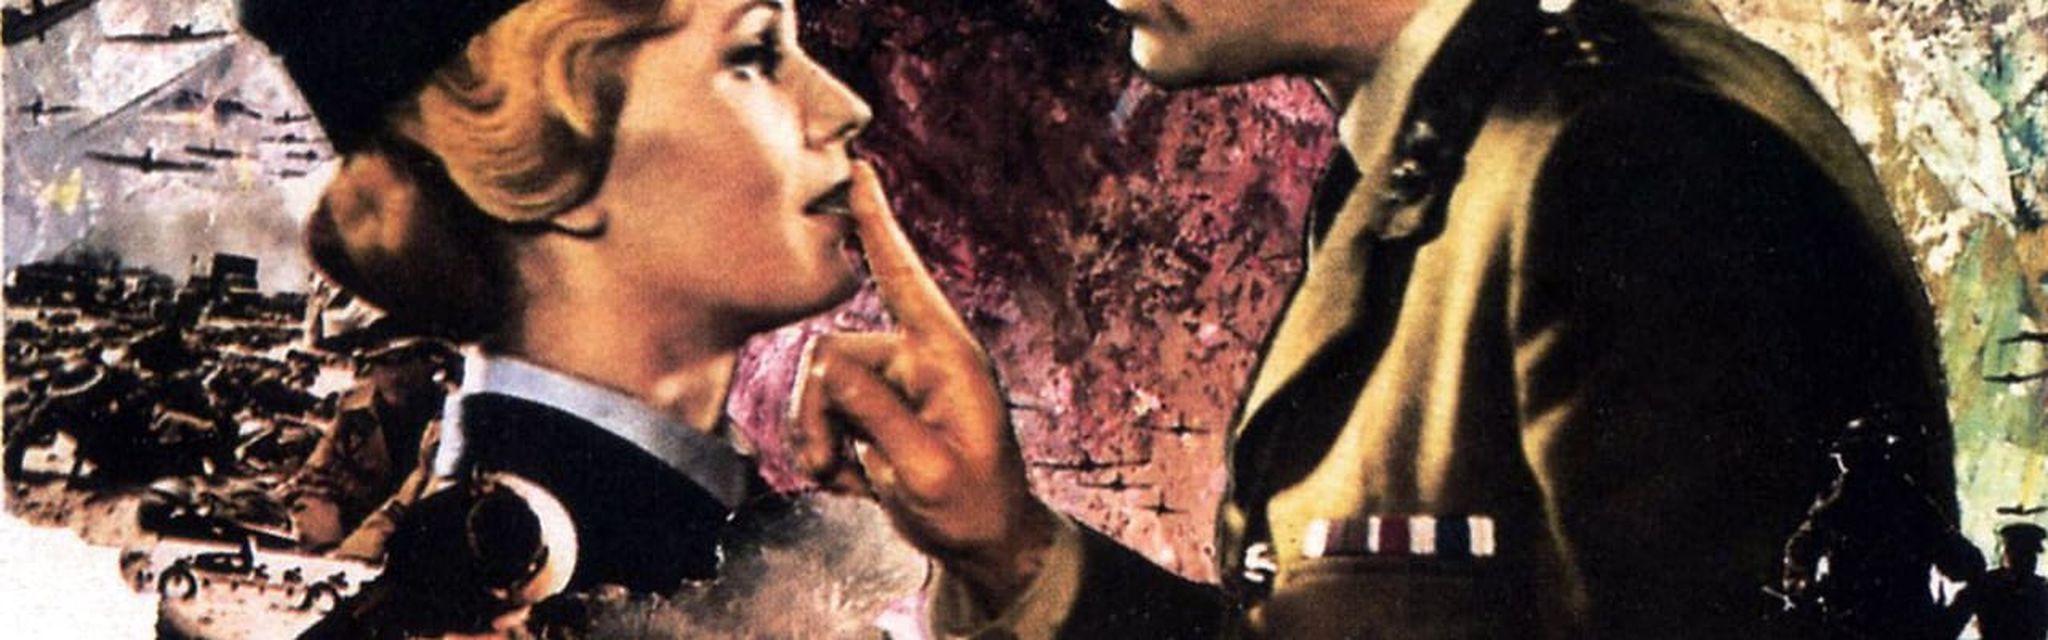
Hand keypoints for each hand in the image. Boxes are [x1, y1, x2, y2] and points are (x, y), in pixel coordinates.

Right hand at [791, 161, 1059, 608]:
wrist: (983, 542)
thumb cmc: (972, 505)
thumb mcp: (926, 467)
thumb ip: (879, 413)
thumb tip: (828, 362)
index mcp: (946, 355)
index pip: (902, 276)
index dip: (877, 224)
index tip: (861, 169)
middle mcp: (919, 357)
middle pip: (833, 354)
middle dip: (820, 413)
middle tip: (828, 466)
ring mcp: (896, 382)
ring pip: (822, 385)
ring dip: (820, 437)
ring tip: (842, 479)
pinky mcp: (878, 408)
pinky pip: (825, 411)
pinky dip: (828, 450)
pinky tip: (852, 480)